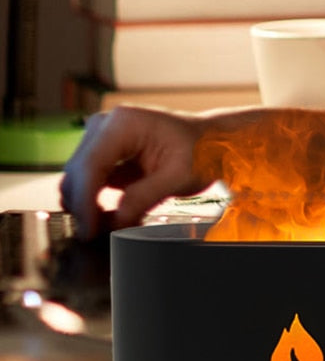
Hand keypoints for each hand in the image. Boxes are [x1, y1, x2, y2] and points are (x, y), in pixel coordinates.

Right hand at [59, 106, 209, 238]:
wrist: (212, 141)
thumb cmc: (201, 151)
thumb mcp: (179, 177)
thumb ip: (143, 198)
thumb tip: (113, 223)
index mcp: (124, 123)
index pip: (91, 165)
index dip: (85, 202)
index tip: (88, 231)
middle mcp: (105, 125)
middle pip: (77, 172)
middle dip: (84, 207)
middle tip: (97, 236)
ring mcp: (101, 138)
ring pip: (77, 179)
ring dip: (86, 206)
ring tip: (107, 228)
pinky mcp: (103, 153)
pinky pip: (87, 181)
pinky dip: (93, 202)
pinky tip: (109, 218)